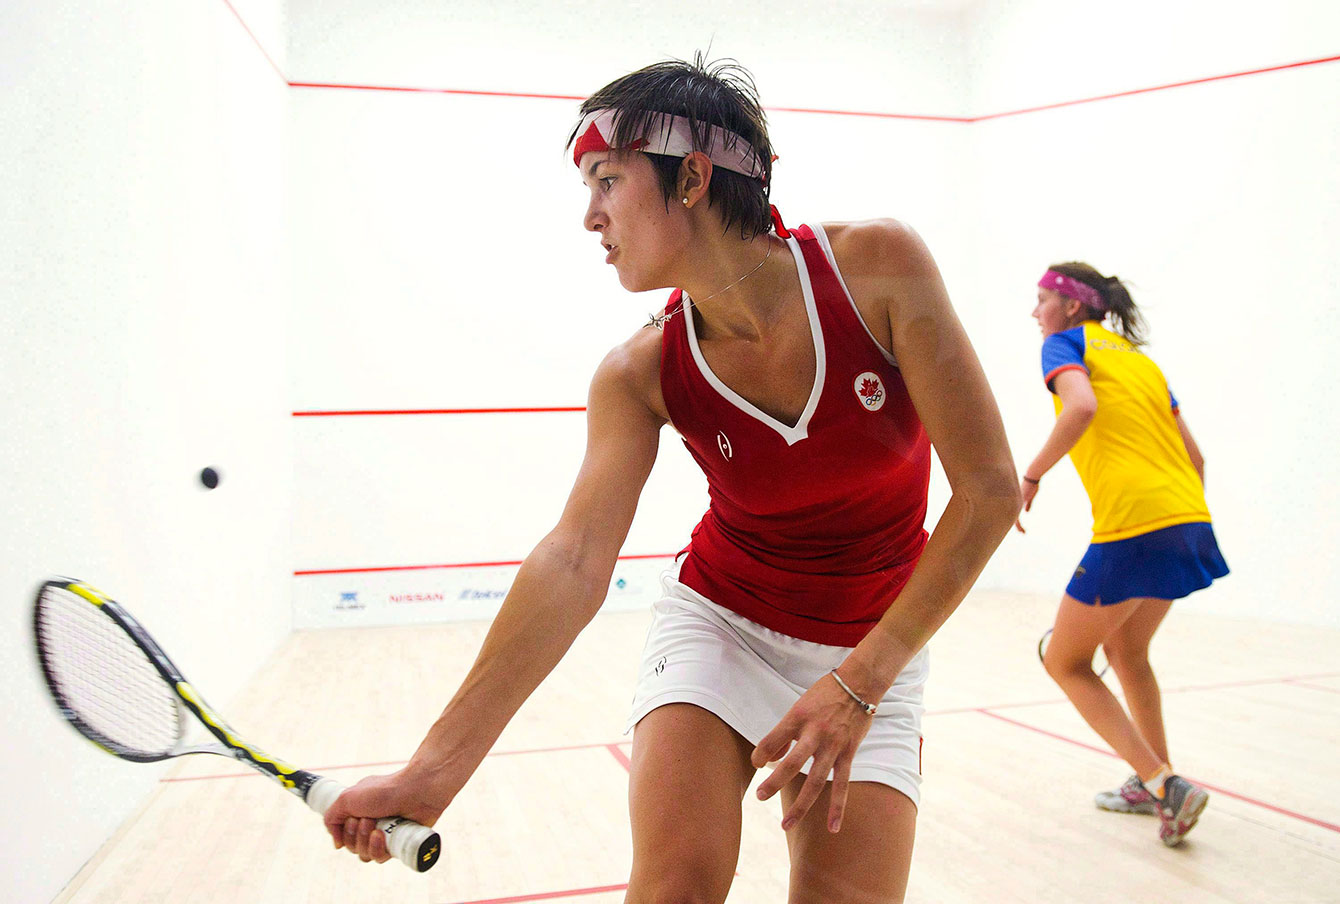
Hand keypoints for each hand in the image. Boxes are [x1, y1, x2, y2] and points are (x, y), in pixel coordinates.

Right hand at [322, 765, 448, 863]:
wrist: (416, 791)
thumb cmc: (384, 790)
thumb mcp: (347, 798)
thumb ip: (331, 818)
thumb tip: (337, 844)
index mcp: (358, 812)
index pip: (342, 835)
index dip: (343, 832)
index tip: (352, 819)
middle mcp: (371, 824)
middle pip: (352, 846)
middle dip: (355, 835)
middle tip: (367, 819)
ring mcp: (385, 835)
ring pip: (364, 855)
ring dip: (365, 842)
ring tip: (377, 827)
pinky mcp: (397, 844)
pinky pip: (380, 858)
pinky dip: (377, 849)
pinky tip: (382, 836)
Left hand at [750, 671, 875, 833]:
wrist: (859, 684)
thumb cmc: (825, 694)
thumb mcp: (799, 706)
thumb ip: (785, 732)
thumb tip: (774, 757)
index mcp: (798, 717)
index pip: (772, 739)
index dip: (760, 754)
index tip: (756, 764)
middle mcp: (815, 732)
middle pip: (791, 763)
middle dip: (774, 783)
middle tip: (760, 796)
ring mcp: (833, 745)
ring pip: (815, 780)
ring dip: (800, 805)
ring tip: (786, 824)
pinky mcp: (849, 754)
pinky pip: (842, 785)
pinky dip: (837, 807)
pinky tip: (832, 827)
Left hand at [1015, 477, 1038, 532]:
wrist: (1031, 477)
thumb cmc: (1031, 485)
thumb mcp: (1029, 496)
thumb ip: (1027, 504)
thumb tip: (1026, 512)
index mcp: (1015, 501)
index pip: (1010, 513)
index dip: (1015, 520)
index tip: (1019, 527)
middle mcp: (1013, 503)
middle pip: (1009, 517)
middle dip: (1016, 525)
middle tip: (1021, 532)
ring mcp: (1015, 504)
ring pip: (1013, 519)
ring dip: (1018, 527)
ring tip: (1023, 532)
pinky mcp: (1019, 504)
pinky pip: (1016, 518)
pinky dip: (1018, 525)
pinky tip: (1021, 529)